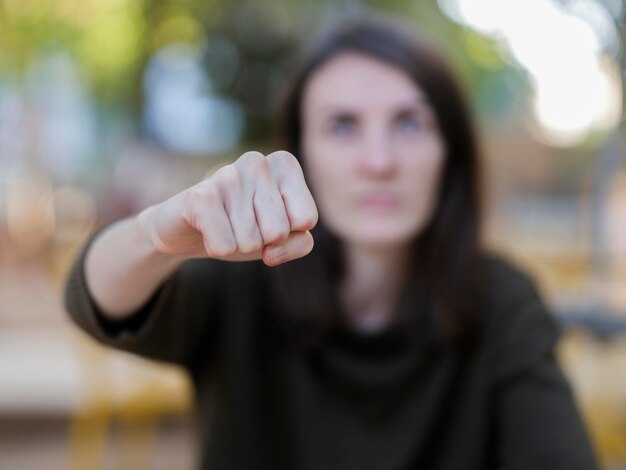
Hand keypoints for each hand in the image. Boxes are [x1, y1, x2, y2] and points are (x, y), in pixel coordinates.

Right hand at [138, 150, 317, 265]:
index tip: (268, 220)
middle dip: (261, 241)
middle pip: (279, 231)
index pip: (306, 219)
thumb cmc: (244, 228)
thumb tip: (271, 251)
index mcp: (285, 164)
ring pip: (252, 242)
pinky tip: (207, 228)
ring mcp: (228, 176)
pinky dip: (217, 248)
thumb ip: (300, 243)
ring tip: (225, 224)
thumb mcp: (282, 237)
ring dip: (237, 244)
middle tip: (242, 224)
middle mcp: (258, 161)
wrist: (188, 228)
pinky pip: (225, 247)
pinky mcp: (200, 196)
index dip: (288, 233)